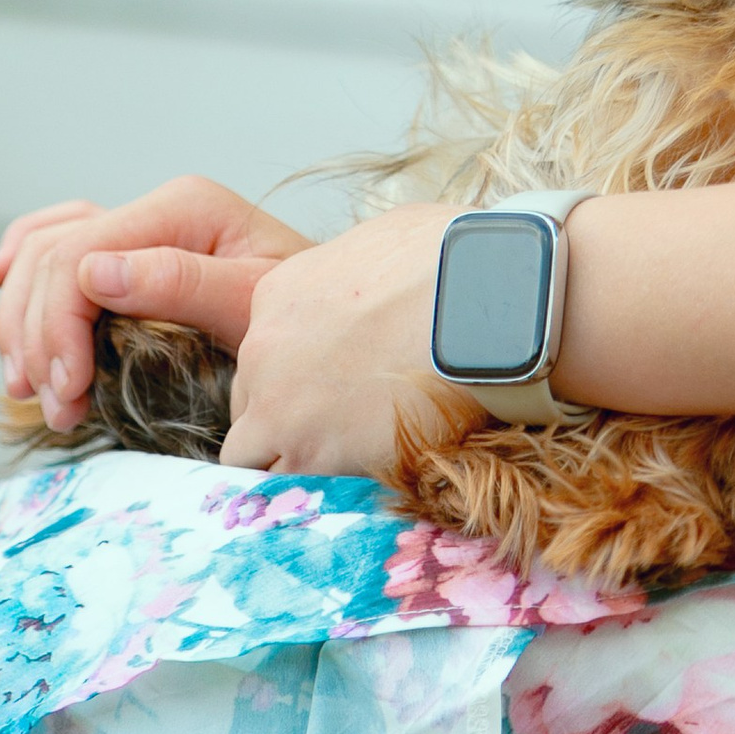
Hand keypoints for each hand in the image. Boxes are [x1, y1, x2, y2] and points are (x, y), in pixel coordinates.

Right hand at [0, 177, 311, 432]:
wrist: (333, 318)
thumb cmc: (307, 315)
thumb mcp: (256, 303)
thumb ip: (182, 284)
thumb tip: (95, 273)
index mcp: (183, 208)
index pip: (80, 256)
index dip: (57, 328)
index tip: (67, 395)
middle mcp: (155, 208)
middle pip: (49, 257)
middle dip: (37, 338)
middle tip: (57, 408)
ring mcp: (139, 225)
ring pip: (40, 252)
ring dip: (21, 324)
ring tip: (36, 391)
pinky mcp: (130, 249)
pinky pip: (55, 236)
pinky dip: (22, 264)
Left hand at [218, 203, 489, 480]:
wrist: (482, 300)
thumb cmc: (452, 262)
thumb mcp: (387, 242)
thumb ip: (361, 277)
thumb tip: (385, 290)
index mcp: (279, 294)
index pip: (266, 352)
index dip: (298, 374)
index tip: (336, 383)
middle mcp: (264, 348)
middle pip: (254, 398)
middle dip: (290, 413)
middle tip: (346, 420)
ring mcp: (278, 403)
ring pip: (251, 452)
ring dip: (291, 457)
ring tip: (349, 459)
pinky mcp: (310, 452)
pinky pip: (284, 489)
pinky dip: (310, 491)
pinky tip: (353, 480)